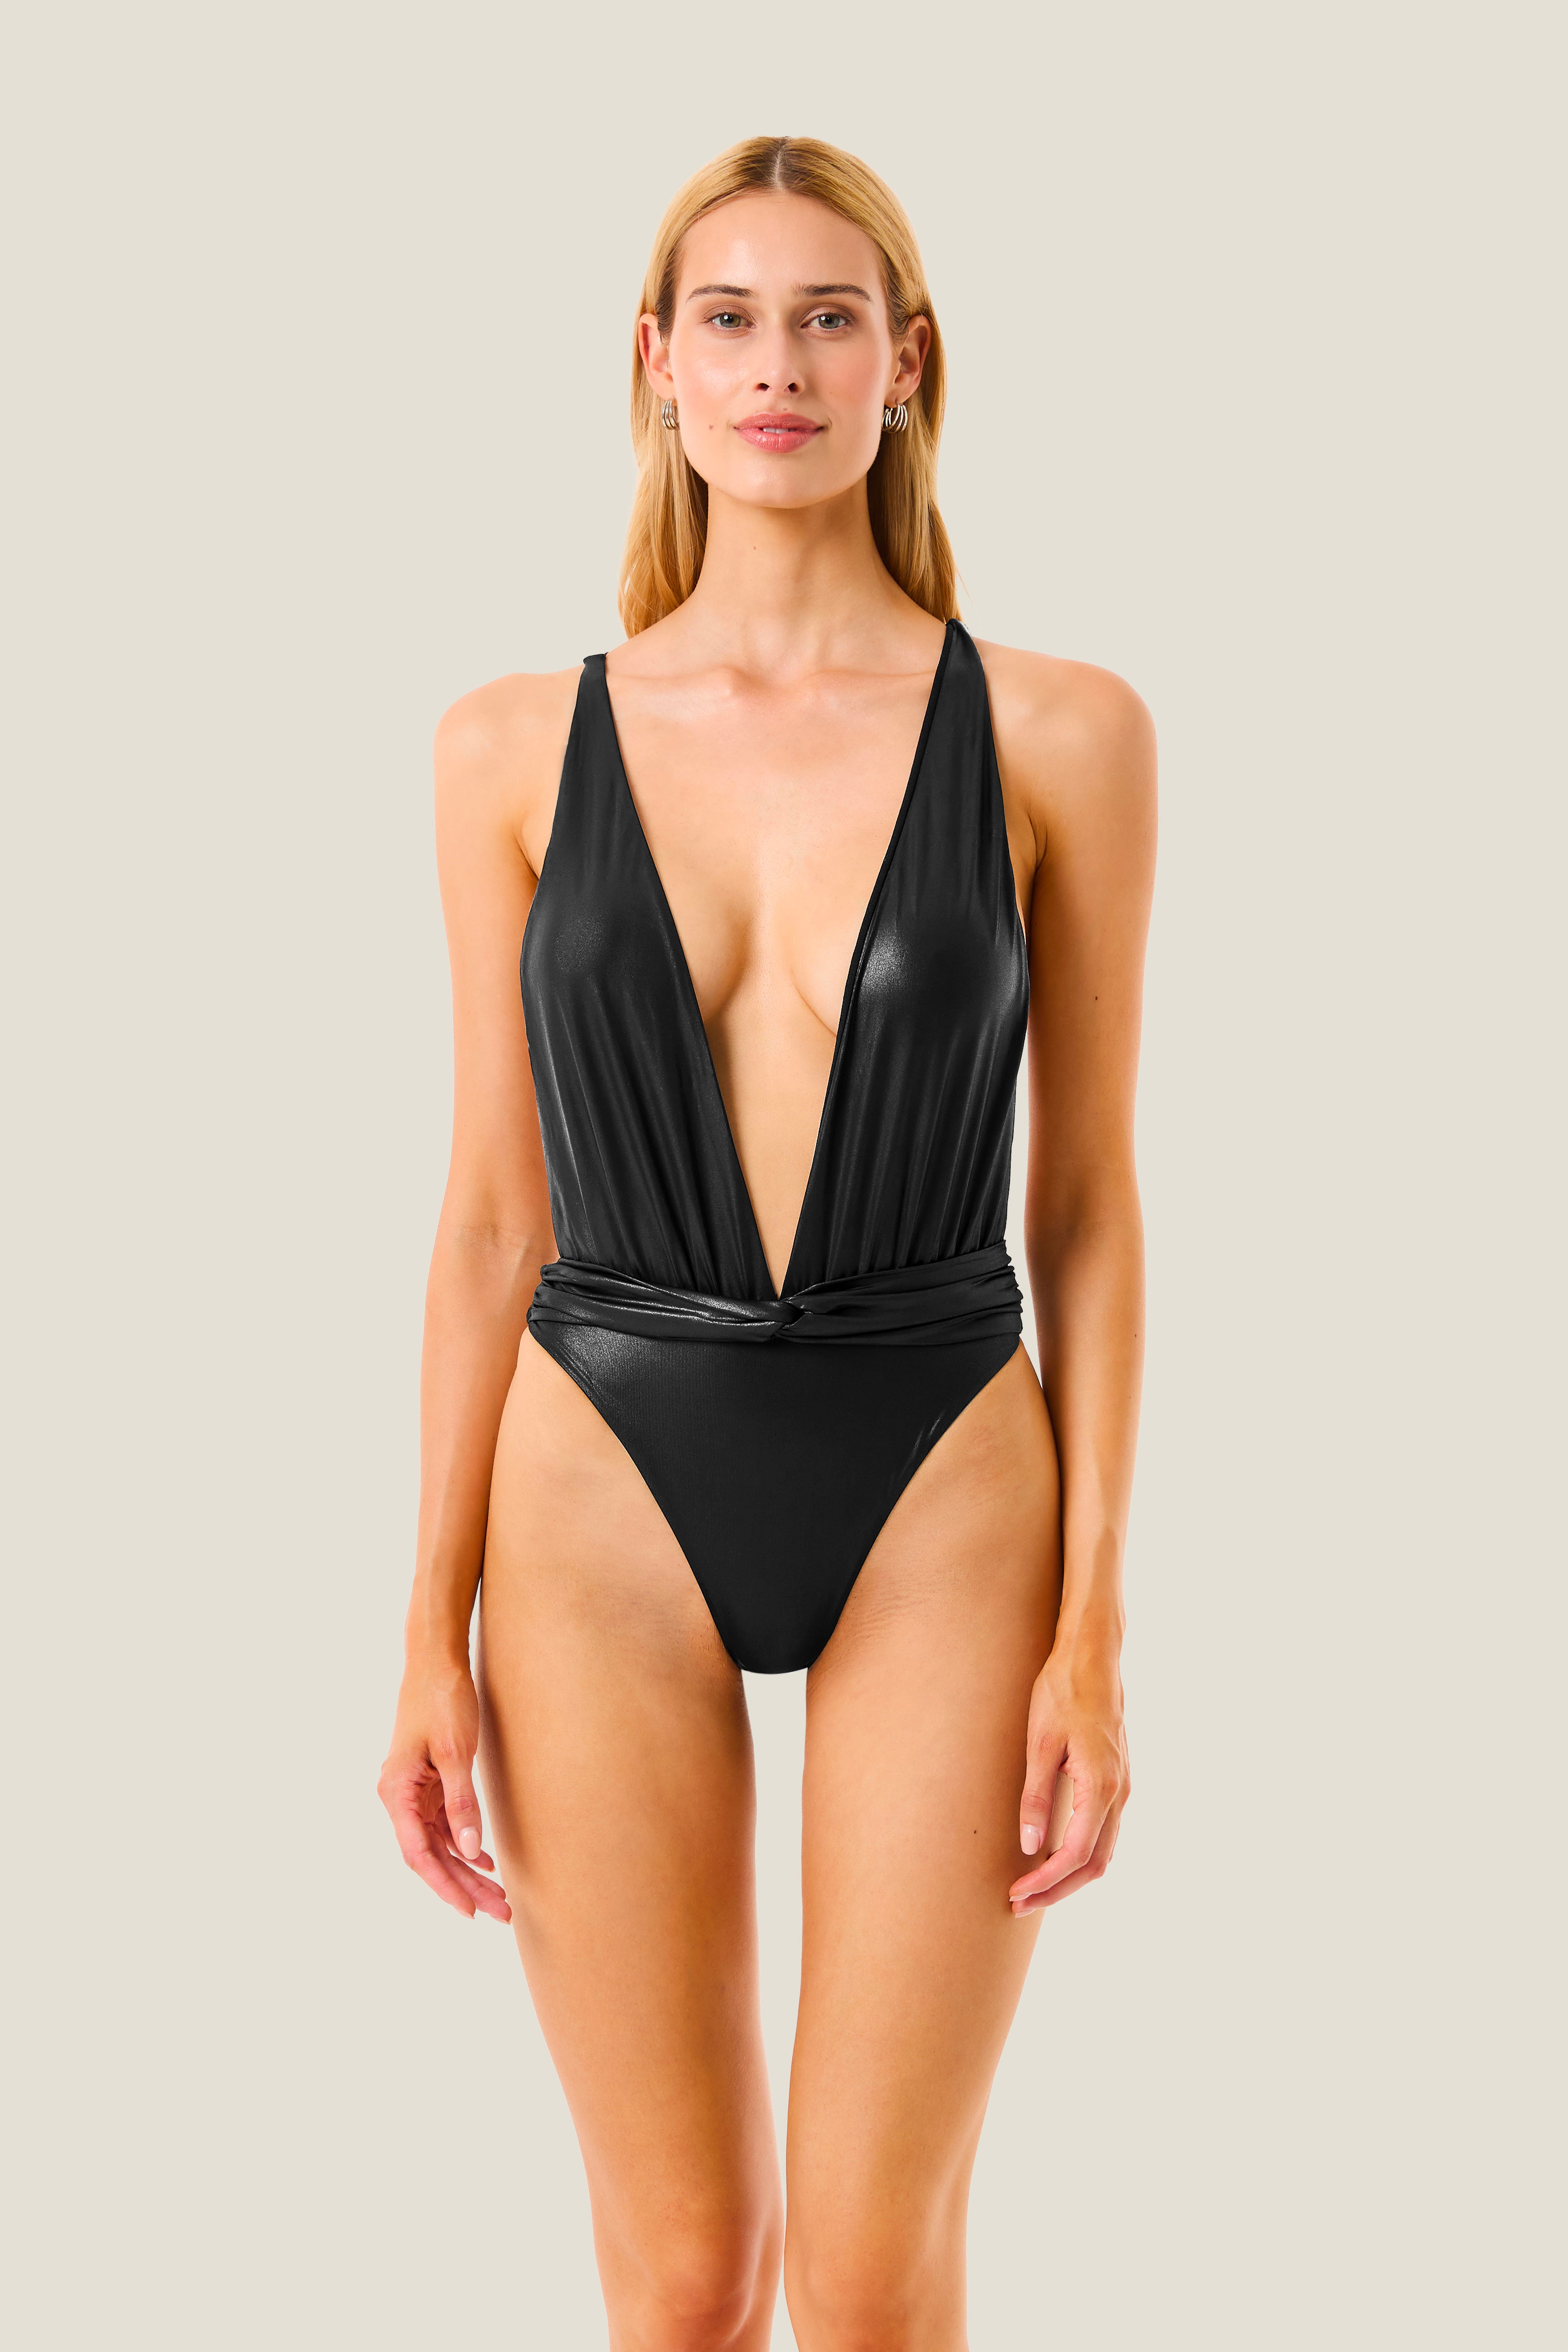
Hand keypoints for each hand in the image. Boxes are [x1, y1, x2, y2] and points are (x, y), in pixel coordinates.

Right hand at [378, 1652, 511, 1922]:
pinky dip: (464, 1843)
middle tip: (501, 1912)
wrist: (435, 1659)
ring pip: (439, 1842)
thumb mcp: (456, 1752)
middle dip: (464, 1885)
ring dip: (467, 1869)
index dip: (445, 1885)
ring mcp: (413, 1790)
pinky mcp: (427, 1781)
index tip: (470, 1912)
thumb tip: (468, 1850)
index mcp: (397, 1791)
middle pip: (431, 1854)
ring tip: (499, 1896)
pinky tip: (485, 1859)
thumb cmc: (442, 1699)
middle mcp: (399, 1796)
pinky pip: (443, 1823)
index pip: (419, 1853)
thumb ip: (461, 1802)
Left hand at [1009, 1641, 1129, 1915]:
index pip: (1076, 1854)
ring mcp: (1122, 1788)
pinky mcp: (1117, 1781)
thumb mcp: (1039, 1744)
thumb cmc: (1062, 1694)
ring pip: (1103, 1852)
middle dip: (1057, 1889)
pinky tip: (1054, 1856)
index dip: (1046, 1881)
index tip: (1016, 1893)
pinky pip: (1104, 1833)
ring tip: (1032, 1888)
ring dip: (1069, 1876)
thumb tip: (1030, 1847)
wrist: (1092, 1660)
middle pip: (1094, 1864)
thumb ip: (1036, 1797)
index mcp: (1100, 1786)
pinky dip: (1081, 1855)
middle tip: (1018, 1903)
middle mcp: (1118, 1793)